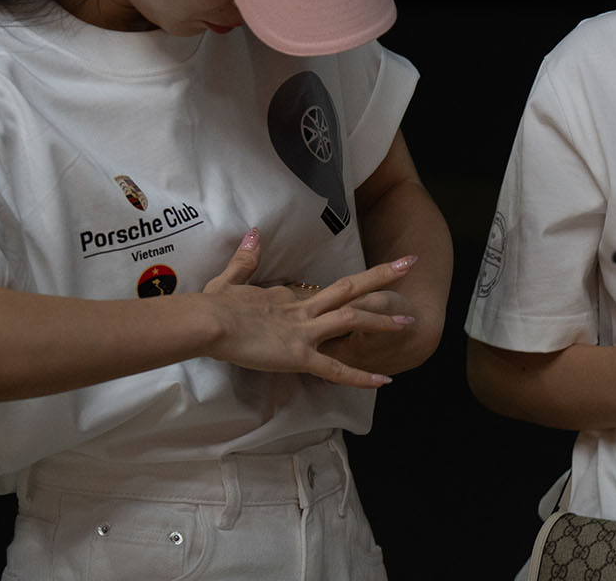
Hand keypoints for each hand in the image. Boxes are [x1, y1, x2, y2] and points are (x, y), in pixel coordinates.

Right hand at [201, 229, 415, 388]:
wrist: (205, 321)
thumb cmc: (210, 306)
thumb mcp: (228, 281)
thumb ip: (245, 259)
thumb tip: (254, 233)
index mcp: (285, 298)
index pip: (321, 294)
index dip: (342, 292)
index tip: (362, 288)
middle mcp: (302, 310)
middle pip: (350, 288)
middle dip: (381, 277)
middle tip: (410, 263)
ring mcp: (304, 331)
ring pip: (352, 320)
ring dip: (381, 321)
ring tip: (409, 321)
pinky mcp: (299, 355)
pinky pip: (336, 369)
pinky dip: (361, 376)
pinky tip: (384, 380)